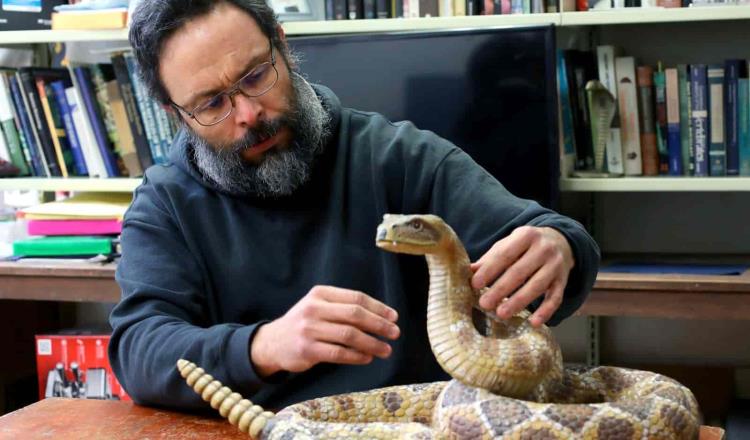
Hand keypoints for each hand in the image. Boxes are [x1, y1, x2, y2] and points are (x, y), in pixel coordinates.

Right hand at [250, 286, 399, 377]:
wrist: (272, 343)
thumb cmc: (304, 324)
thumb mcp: (319, 306)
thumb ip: (343, 307)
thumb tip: (382, 317)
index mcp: (320, 294)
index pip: (356, 298)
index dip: (378, 308)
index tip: (394, 317)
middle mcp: (314, 308)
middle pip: (355, 315)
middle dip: (379, 324)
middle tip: (395, 333)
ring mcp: (309, 329)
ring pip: (349, 335)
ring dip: (372, 343)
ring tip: (386, 350)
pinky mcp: (307, 349)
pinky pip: (339, 353)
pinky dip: (357, 356)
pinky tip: (368, 358)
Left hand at [471, 226, 573, 326]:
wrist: (560, 242)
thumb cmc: (525, 246)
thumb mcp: (508, 244)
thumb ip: (490, 258)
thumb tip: (468, 271)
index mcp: (526, 236)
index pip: (505, 254)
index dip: (490, 269)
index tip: (475, 284)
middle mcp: (543, 249)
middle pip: (520, 271)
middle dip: (501, 289)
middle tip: (484, 304)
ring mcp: (555, 265)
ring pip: (537, 285)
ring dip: (519, 301)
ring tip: (501, 313)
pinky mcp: (562, 281)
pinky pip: (556, 298)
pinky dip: (545, 312)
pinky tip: (533, 323)